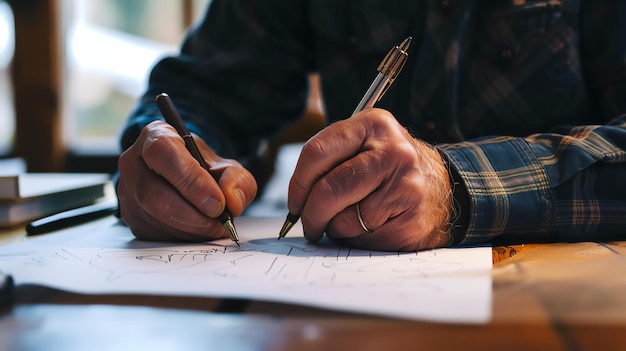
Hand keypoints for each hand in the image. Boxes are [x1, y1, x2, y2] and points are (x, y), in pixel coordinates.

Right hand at [116, 121, 256, 240]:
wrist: (187, 178)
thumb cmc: (204, 169)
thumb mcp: (227, 167)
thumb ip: (236, 180)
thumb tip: (230, 201)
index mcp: (156, 136)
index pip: (164, 154)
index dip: (191, 181)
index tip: (217, 203)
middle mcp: (133, 162)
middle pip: (153, 194)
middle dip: (192, 215)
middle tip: (218, 222)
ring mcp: (127, 191)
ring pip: (155, 218)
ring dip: (191, 229)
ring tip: (214, 227)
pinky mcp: (130, 217)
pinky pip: (155, 234)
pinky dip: (183, 237)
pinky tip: (198, 230)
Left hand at [287, 109, 451, 250]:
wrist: (442, 190)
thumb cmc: (389, 170)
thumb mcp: (365, 146)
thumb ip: (330, 160)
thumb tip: (296, 200)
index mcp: (374, 125)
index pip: (317, 152)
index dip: (298, 184)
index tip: (295, 202)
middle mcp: (392, 151)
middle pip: (328, 190)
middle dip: (310, 214)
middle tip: (309, 225)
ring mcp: (406, 185)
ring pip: (343, 218)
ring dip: (335, 227)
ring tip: (349, 220)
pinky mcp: (412, 218)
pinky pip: (363, 237)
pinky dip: (356, 238)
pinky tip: (371, 226)